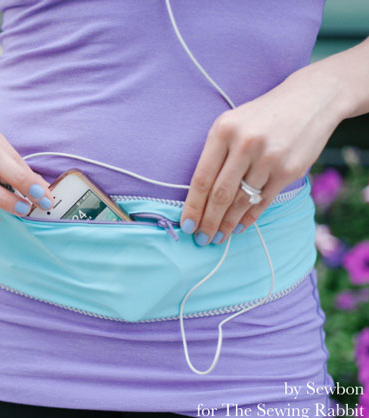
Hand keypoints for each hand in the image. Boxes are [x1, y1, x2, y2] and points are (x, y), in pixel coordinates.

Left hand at [179, 64, 349, 245]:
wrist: (310, 99)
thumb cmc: (262, 116)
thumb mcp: (232, 123)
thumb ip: (215, 154)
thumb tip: (198, 197)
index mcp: (223, 131)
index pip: (201, 178)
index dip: (192, 206)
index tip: (186, 226)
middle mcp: (245, 144)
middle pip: (220, 194)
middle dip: (208, 222)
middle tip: (201, 239)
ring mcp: (269, 158)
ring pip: (242, 201)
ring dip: (228, 224)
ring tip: (218, 237)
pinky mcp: (289, 170)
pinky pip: (263, 201)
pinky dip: (250, 217)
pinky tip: (240, 226)